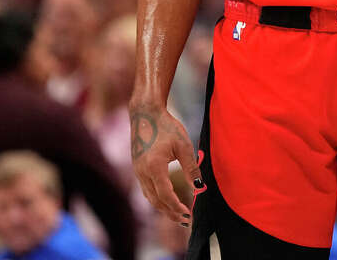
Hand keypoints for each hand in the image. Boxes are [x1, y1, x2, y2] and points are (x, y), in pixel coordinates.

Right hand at [130, 102, 203, 227]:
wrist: (145, 114)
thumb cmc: (167, 127)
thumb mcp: (183, 145)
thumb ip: (190, 167)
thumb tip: (199, 186)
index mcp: (154, 167)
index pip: (165, 194)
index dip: (177, 206)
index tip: (188, 213)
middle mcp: (142, 172)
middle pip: (156, 201)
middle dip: (170, 213)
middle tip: (185, 220)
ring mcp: (138, 171)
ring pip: (150, 197)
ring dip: (163, 208)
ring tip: (177, 215)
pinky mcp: (137, 169)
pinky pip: (146, 190)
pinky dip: (157, 199)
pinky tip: (166, 201)